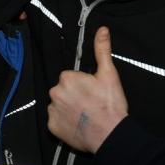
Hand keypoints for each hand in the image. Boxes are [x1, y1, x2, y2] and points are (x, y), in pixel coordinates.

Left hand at [47, 27, 127, 152]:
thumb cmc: (110, 104)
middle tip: (90, 105)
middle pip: (63, 91)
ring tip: (85, 116)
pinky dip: (64, 123)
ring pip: (59, 105)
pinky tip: (78, 125)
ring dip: (68, 109)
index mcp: (66, 77)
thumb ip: (102, 50)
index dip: (82, 85)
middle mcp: (54, 91)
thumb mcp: (109, 74)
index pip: (70, 78)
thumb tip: (102, 29)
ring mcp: (52, 110)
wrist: (112, 135)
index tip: (93, 93)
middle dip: (73, 96)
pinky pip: (56, 121)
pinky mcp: (52, 126)